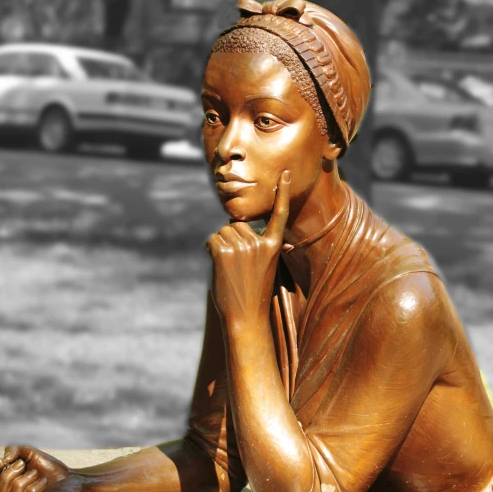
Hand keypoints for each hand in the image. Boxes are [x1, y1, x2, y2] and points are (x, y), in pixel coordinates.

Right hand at [0, 445, 86, 491]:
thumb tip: (4, 458)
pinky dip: (34, 488)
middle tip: (23, 464)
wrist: (73, 479)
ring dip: (23, 480)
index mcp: (9, 488)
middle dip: (8, 474)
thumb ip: (16, 450)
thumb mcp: (32, 455)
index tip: (2, 460)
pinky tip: (43, 481)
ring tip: (36, 473)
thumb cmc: (51, 470)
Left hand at [206, 171, 289, 326]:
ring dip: (220, 246)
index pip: (279, 214)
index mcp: (273, 245)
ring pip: (223, 233)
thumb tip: (252, 230)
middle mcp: (259, 243)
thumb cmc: (254, 294)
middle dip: (231, 239)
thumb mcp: (265, 267)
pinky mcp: (224, 252)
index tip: (284, 173)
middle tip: (236, 266)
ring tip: (229, 270)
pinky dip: (209, 250)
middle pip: (236, 225)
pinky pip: (211, 240)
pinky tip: (218, 267)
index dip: (281, 193)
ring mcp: (242, 247)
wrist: (246, 318)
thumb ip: (259, 247)